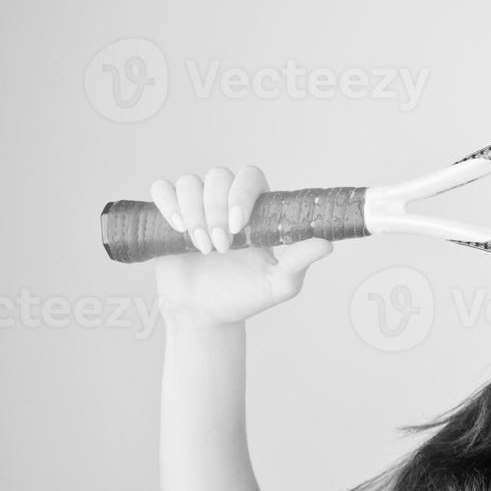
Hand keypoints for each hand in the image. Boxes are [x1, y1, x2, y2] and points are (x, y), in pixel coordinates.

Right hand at [150, 166, 332, 325]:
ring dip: (194, 213)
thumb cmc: (246, 296)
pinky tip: (179, 229)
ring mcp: (197, 206)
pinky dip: (168, 203)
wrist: (207, 313)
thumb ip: (300, 261)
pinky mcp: (170, 214)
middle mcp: (227, 201)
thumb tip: (327, 244)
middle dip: (216, 210)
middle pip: (218, 176)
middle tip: (221, 247)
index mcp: (257, 210)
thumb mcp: (280, 284)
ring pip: (189, 182)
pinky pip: (163, 189)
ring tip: (204, 247)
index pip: (250, 177)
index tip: (239, 227)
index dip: (242, 193)